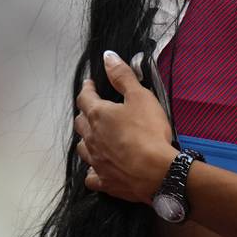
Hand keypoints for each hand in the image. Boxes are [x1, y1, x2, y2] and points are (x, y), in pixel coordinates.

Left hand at [75, 51, 179, 203]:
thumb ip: (123, 76)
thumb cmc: (148, 131)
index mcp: (98, 115)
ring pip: (82, 148)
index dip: (88, 89)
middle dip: (85, 113)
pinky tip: (98, 168)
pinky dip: (93, 169)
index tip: (90, 84)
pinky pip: (91, 175)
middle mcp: (91, 137)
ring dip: (86, 139)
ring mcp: (96, 160)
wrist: (156, 172)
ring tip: (94, 137)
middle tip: (93, 108)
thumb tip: (107, 56)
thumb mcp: (140, 96)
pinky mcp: (104, 180)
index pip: (86, 97)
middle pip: (80, 122)